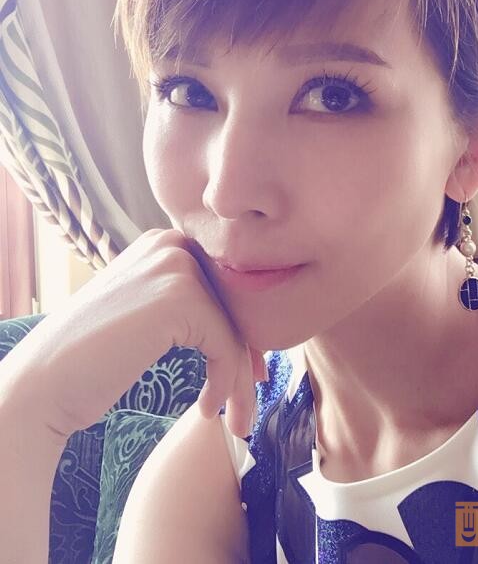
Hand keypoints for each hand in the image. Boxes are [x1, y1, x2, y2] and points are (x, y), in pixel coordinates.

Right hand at [2, 228, 262, 439]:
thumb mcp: (144, 313)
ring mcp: (176, 266)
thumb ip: (185, 302)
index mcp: (163, 242)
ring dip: (240, 382)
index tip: (249, 375)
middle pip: (235, 307)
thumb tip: (248, 319)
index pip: (224, 289)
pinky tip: (205, 408)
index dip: (240, 334)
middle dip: (245, 359)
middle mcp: (171, 243)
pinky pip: (225, 345)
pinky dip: (224, 383)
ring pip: (235, 330)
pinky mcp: (181, 298)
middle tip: (246, 405)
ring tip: (235, 420)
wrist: (43, 385)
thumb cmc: (91, 360)